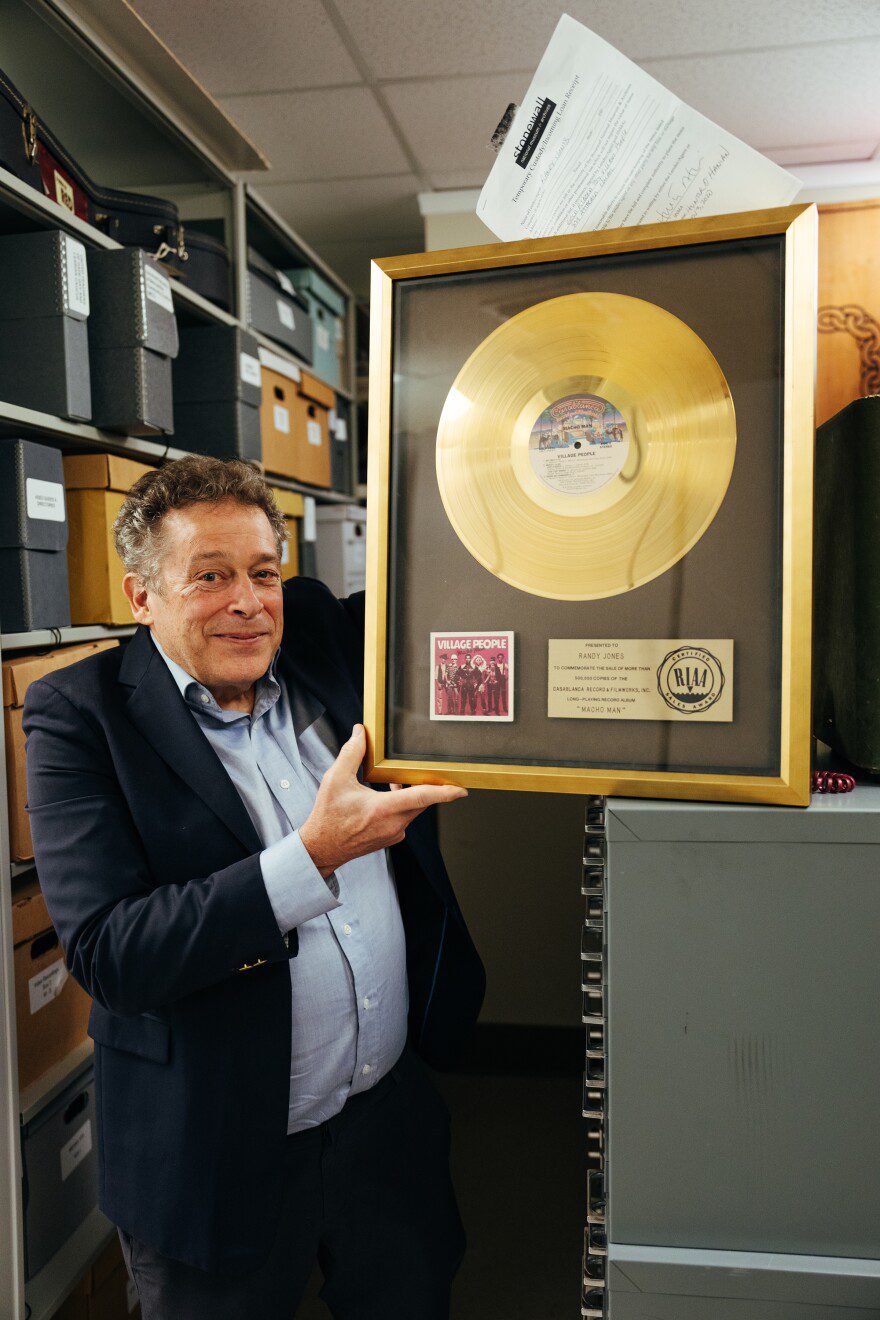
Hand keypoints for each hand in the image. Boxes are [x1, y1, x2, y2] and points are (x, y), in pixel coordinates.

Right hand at [299, 724, 466, 877]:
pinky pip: (405, 818)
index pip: (421, 797)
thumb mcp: (335, 779)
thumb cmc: (328, 816)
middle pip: (421, 801)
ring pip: (413, 809)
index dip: (444, 792)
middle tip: (426, 770)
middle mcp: (393, 824)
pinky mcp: (391, 838)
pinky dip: (402, 806)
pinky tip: (386, 798)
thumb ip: (351, 753)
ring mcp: (393, 834)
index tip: (462, 789)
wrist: (322, 848)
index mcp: (382, 809)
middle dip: (425, 785)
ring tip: (394, 782)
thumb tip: (361, 732)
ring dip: (410, 794)